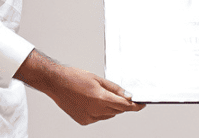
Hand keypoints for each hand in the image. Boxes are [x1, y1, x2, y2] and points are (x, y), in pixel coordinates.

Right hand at [15, 49, 143, 124]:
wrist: (56, 83)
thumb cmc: (74, 77)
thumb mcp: (98, 79)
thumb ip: (115, 89)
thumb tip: (128, 96)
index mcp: (101, 98)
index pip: (125, 106)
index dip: (135, 106)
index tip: (141, 104)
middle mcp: (96, 110)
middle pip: (118, 111)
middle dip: (122, 104)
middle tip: (122, 95)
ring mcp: (89, 117)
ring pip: (109, 115)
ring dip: (111, 107)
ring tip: (100, 94)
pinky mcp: (84, 121)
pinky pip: (98, 117)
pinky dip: (100, 111)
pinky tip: (92, 101)